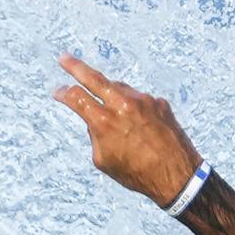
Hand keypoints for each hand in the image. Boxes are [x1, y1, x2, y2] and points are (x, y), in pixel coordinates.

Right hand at [50, 53, 206, 208]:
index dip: (63, 94)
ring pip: (119, 88)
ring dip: (110, 94)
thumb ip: (95, 135)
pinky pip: (140, 100)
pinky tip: (139, 125)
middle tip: (64, 59)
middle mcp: (123, 105)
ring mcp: (143, 100)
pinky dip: (134, 108)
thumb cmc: (137, 174)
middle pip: (94, 78)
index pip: (76, 98)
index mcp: (104, 122)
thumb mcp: (104, 161)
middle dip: (75, 67)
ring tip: (111, 111)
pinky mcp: (159, 102)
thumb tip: (95, 119)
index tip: (58, 92)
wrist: (177, 176)